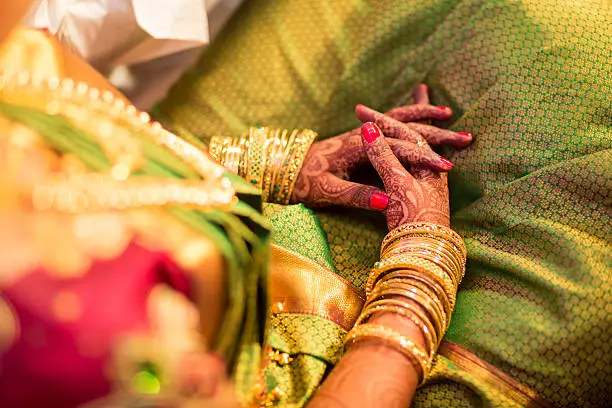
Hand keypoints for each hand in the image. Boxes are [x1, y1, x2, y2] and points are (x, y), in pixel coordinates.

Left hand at [291, 85, 470, 210]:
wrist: (286, 169)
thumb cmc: (305, 182)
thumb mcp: (329, 193)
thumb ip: (357, 196)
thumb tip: (387, 201)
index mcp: (357, 146)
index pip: (398, 149)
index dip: (423, 158)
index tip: (446, 168)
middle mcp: (362, 135)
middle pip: (405, 127)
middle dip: (436, 133)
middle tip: (465, 137)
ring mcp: (363, 133)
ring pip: (399, 118)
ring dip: (424, 117)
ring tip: (449, 116)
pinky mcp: (362, 137)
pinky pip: (391, 122)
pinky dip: (410, 118)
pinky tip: (421, 119)